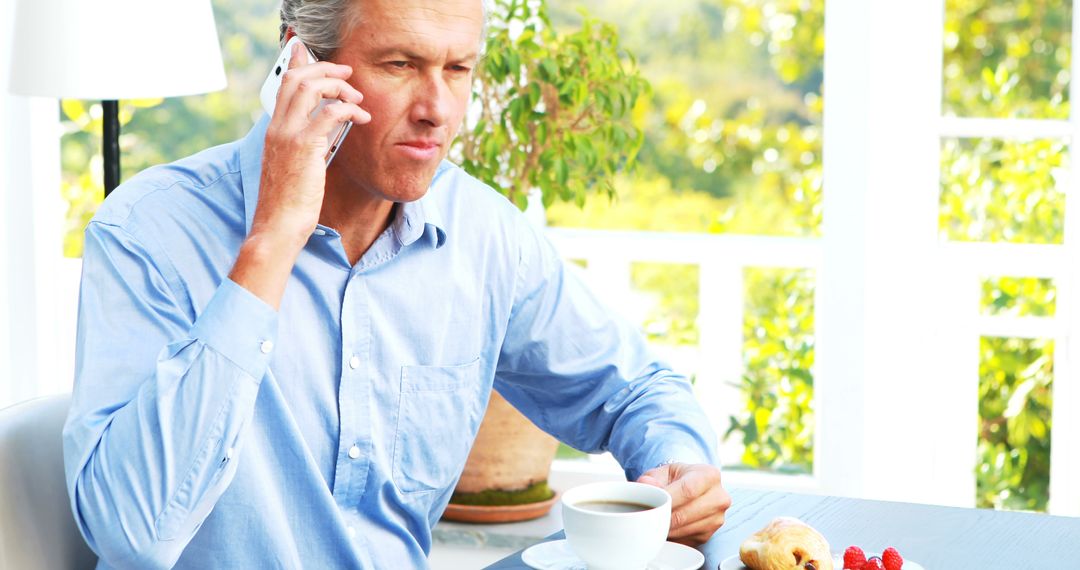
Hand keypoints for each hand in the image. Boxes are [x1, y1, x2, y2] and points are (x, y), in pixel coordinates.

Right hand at [254, 40, 370, 244]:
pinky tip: (362, 119)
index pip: (282, 85)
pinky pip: (329, 113)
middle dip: (324, 68)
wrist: (278, 225)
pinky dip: (349, 110)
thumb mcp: (295, 167)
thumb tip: (326, 134)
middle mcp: (277, 127)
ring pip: (311, 88)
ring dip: (339, 86)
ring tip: (357, 97)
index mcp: (274, 130)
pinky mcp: (304, 147)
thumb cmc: (289, 203)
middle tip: (347, 72)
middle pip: (296, 78)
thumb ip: (306, 146)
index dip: (297, 64)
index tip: (309, 52)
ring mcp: (288, 135)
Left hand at [637, 463, 731, 545]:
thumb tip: (646, 485)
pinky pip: (686, 539)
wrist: (691, 489)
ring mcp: (717, 518)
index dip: (668, 500)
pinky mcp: (710, 534)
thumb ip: (652, 478)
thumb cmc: (676, 479)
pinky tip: (665, 527)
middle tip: (647, 517)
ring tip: (653, 521)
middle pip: (685, 514)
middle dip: (662, 517)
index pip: (688, 490)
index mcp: (709, 475)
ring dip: (665, 529)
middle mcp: (719, 497)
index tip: (651, 505)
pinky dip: (672, 536)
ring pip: (684, 529)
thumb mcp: (663, 472)